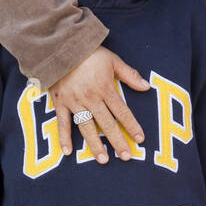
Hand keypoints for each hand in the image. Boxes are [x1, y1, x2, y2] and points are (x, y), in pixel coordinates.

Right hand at [51, 47, 150, 162]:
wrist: (60, 46)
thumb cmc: (88, 53)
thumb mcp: (112, 60)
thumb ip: (129, 74)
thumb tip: (146, 86)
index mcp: (105, 88)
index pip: (122, 112)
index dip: (132, 126)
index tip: (140, 139)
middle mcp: (91, 98)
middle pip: (107, 124)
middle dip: (117, 141)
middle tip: (126, 156)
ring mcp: (74, 102)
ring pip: (87, 127)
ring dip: (95, 145)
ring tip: (103, 160)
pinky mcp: (60, 103)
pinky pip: (62, 123)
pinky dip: (64, 138)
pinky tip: (68, 152)